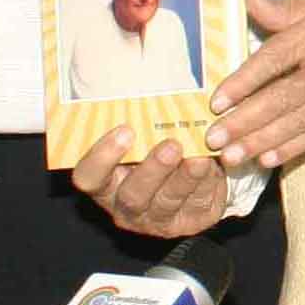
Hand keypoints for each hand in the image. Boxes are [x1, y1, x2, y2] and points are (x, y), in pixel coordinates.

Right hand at [72, 129, 230, 238]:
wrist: (192, 175)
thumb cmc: (157, 148)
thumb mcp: (143, 138)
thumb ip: (138, 123)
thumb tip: (146, 83)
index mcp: (105, 182)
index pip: (89, 177)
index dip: (102, 158)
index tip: (124, 130)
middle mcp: (125, 205)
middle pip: (132, 195)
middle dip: (153, 170)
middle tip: (172, 146)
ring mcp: (156, 219)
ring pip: (168, 202)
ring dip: (185, 177)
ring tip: (199, 157)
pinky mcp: (188, 221)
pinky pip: (197, 203)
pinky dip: (207, 182)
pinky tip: (215, 164)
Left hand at [203, 0, 304, 169]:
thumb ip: (289, 8)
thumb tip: (250, 1)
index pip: (272, 62)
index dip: (241, 84)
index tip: (216, 102)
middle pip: (279, 100)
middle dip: (243, 124)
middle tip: (213, 141)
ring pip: (298, 123)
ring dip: (262, 142)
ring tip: (233, 157)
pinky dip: (296, 146)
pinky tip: (271, 157)